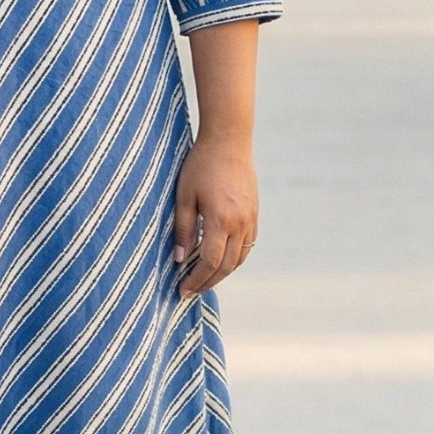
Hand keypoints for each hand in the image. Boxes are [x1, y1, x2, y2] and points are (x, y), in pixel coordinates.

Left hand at [172, 139, 257, 297]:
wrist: (229, 141)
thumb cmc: (200, 165)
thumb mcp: (184, 197)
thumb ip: (182, 229)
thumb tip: (179, 260)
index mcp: (221, 220)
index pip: (209, 263)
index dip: (195, 280)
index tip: (181, 290)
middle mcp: (240, 223)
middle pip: (226, 266)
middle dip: (207, 283)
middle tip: (189, 292)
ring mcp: (251, 219)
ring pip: (239, 259)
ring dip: (221, 273)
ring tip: (202, 279)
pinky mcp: (255, 213)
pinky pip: (247, 246)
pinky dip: (233, 258)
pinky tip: (219, 260)